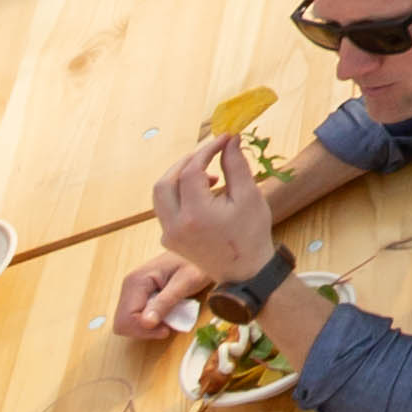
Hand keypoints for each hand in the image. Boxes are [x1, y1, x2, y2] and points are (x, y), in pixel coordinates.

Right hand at [110, 252, 214, 338]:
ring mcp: (131, 289)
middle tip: (167, 327)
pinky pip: (134, 316)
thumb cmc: (196, 263)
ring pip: (126, 322)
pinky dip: (147, 322)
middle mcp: (129, 284)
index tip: (167, 328)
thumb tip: (146, 323)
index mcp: (137, 280)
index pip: (126, 318)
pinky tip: (164, 315)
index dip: (145, 330)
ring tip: (168, 320)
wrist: (200, 248)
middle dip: (144, 331)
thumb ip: (165, 302)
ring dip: (146, 328)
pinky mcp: (137, 293)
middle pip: (122, 323)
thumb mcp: (186, 283)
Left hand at [147, 131, 277, 284]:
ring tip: (204, 172)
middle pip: (165, 181)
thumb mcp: (249, 196)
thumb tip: (230, 140)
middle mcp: (175, 225)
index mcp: (195, 215)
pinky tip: (201, 191)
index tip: (224, 139)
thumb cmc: (251, 234)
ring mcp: (169, 234)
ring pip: (160, 195)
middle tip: (208, 152)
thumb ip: (236, 164)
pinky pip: (165, 208)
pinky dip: (178, 193)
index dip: (206, 150)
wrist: (245, 272)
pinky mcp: (169, 239)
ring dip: (178, 177)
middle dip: (185, 162)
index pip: (191, 171)